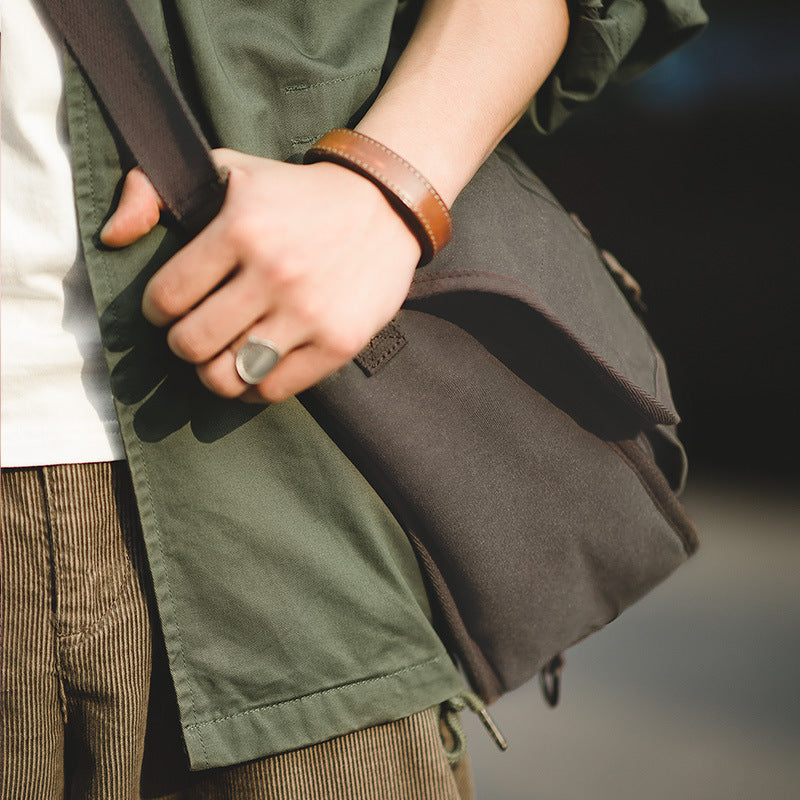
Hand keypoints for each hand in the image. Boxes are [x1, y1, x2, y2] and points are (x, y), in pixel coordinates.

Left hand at [101, 149, 420, 401]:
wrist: (383, 208)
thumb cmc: (295, 195)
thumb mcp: (226, 169)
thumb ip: (152, 189)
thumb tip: (113, 238)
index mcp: (239, 229)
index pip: (165, 299)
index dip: (158, 310)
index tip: (172, 307)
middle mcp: (274, 273)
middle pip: (191, 344)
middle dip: (183, 343)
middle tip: (196, 331)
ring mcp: (309, 312)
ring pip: (228, 377)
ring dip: (215, 372)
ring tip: (222, 355)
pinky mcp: (338, 343)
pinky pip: (274, 391)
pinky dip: (255, 387)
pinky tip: (256, 366)